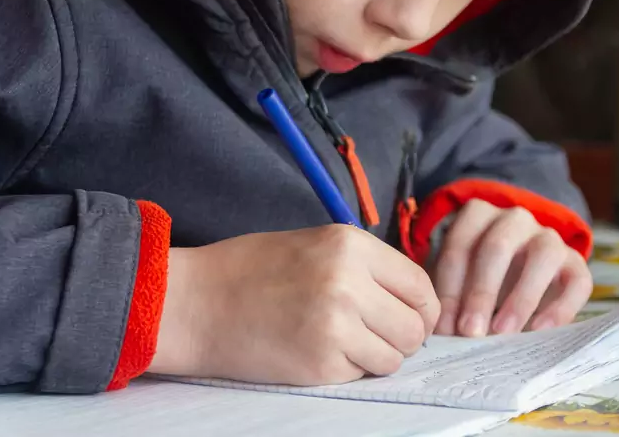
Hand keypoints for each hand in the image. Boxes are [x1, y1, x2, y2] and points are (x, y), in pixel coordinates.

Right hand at [149, 225, 439, 385]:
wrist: (194, 303)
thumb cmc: (250, 271)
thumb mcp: (316, 245)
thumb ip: (366, 266)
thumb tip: (414, 300)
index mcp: (350, 244)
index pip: (420, 285)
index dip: (423, 308)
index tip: (413, 317)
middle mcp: (348, 281)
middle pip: (414, 326)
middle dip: (403, 337)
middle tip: (377, 336)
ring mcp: (335, 325)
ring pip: (394, 357)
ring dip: (377, 357)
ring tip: (343, 343)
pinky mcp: (320, 363)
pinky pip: (360, 374)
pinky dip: (347, 369)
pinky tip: (317, 351)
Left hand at [431, 200, 592, 337]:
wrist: (521, 270)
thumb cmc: (479, 278)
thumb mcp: (459, 280)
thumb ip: (451, 299)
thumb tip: (440, 336)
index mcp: (478, 215)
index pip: (460, 245)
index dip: (450, 288)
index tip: (445, 327)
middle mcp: (516, 220)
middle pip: (497, 247)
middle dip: (481, 292)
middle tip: (470, 332)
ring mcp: (549, 238)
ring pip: (543, 256)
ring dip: (521, 297)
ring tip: (503, 333)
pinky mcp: (575, 263)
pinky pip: (577, 281)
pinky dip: (560, 307)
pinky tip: (539, 331)